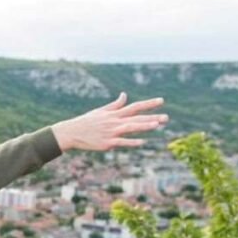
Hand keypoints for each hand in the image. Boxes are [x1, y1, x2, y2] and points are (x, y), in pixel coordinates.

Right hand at [51, 93, 167, 151]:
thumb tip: (125, 95)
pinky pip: (121, 142)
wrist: (71, 133)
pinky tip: (142, 142)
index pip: (134, 107)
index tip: (161, 101)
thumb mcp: (100, 111)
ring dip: (144, 126)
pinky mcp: (107, 143)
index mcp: (114, 114)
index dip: (148, 104)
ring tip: (157, 125)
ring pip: (130, 128)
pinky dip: (131, 142)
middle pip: (136, 118)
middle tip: (166, 118)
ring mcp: (111, 132)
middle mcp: (114, 122)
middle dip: (152, 117)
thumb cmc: (86, 122)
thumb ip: (115, 105)